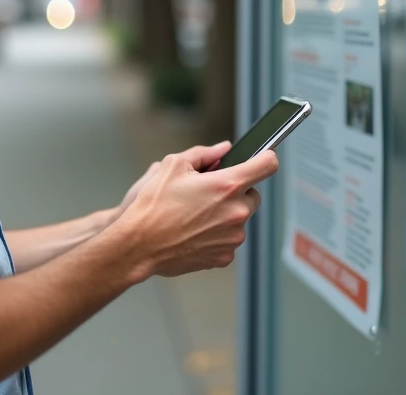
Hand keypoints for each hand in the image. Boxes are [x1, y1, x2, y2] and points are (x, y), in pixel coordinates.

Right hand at [117, 144, 278, 277]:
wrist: (138, 245)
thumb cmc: (153, 205)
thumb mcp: (173, 165)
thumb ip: (204, 153)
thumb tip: (223, 149)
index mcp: (227, 185)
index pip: (267, 165)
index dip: (264, 159)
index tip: (261, 160)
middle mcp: (236, 212)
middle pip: (253, 195)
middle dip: (236, 192)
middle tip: (209, 193)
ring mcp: (232, 237)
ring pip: (240, 219)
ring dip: (225, 214)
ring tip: (196, 215)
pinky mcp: (225, 256)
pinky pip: (229, 239)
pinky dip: (217, 235)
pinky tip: (194, 232)